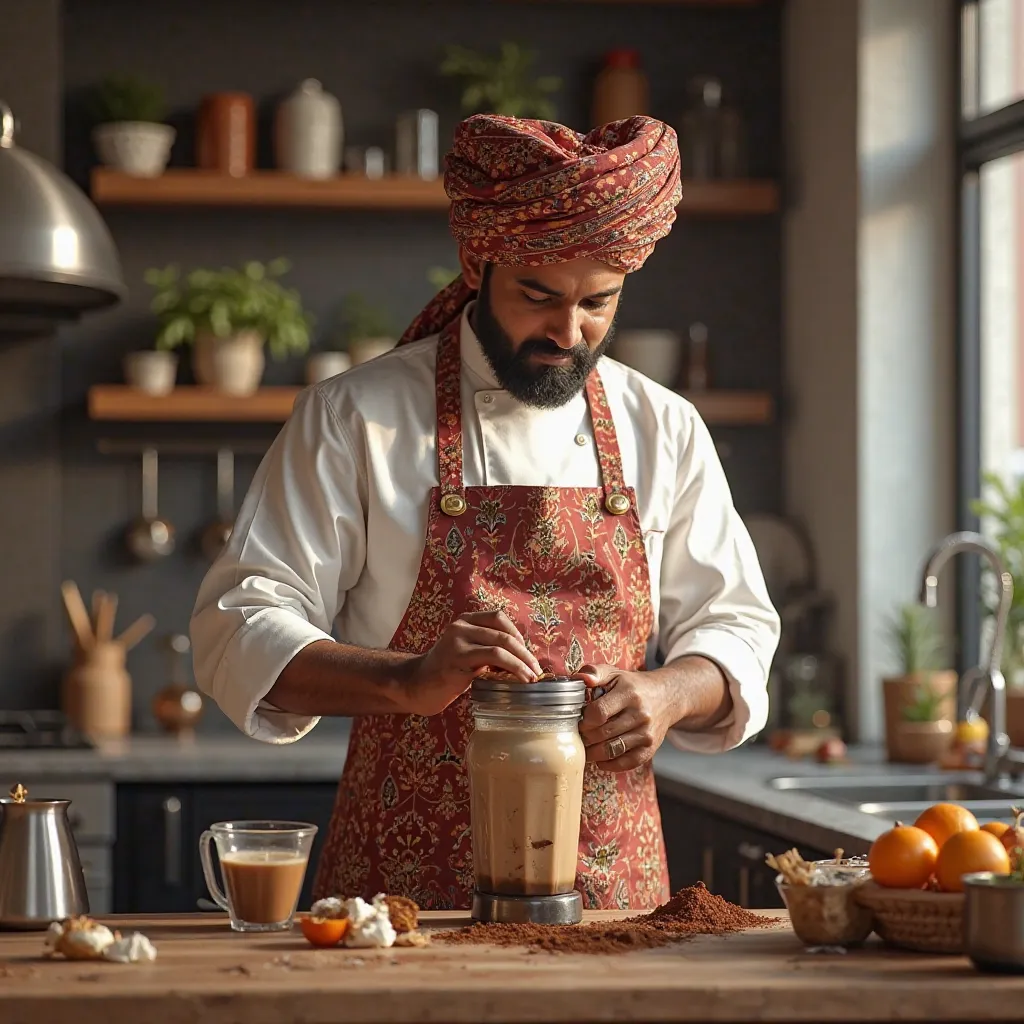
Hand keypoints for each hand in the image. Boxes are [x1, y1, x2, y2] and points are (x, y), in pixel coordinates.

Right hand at [402, 611, 541, 715]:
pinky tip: (519, 680)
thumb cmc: (446, 673)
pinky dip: (512, 669)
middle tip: (536, 670)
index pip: (498, 617)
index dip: (517, 634)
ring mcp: (457, 642)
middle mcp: (460, 627)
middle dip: (525, 652)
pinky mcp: (457, 660)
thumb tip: (523, 658)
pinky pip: (493, 660)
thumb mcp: (468, 654)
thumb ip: (488, 649)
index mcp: (464, 621)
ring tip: (532, 677)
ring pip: (501, 646)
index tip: (526, 654)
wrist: (416, 686)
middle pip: (503, 632)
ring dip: (522, 662)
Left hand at [577, 663, 682, 771]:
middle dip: (585, 737)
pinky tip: (601, 758)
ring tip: (586, 747)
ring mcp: (646, 733)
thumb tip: (581, 679)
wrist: (666, 697)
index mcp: (629, 693)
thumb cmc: (634, 686)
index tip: (579, 719)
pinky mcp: (650, 748)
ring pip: (612, 750)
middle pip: (602, 733)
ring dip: (593, 753)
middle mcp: (640, 714)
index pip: (599, 712)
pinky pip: (626, 763)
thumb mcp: (615, 673)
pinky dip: (610, 764)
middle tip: (579, 735)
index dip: (584, 719)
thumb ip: (595, 672)